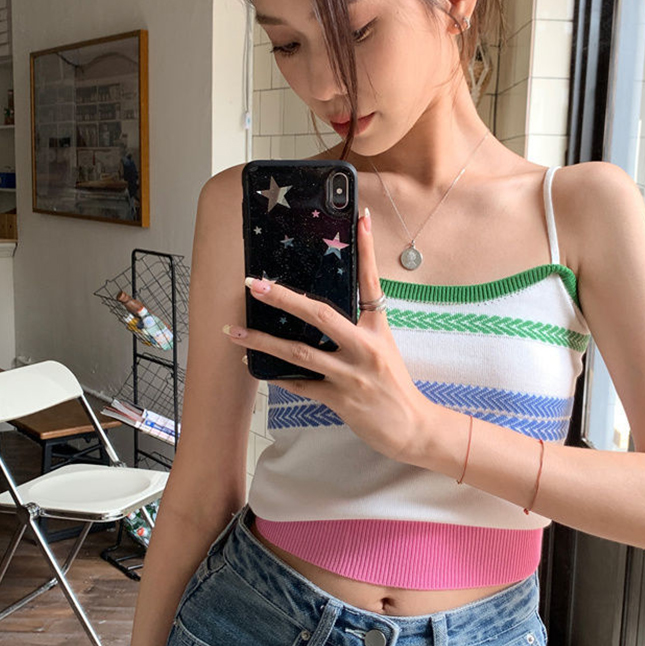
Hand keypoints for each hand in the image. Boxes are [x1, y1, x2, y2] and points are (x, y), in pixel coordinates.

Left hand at [223, 209, 430, 463]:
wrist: (412, 428)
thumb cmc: (395, 385)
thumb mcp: (384, 347)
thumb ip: (359, 326)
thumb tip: (322, 310)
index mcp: (378, 330)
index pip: (371, 282)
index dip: (366, 249)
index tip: (361, 218)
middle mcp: (365, 348)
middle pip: (320, 315)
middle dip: (283, 297)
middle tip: (254, 283)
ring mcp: (351, 375)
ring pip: (299, 353)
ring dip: (261, 341)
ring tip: (232, 330)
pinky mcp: (339, 400)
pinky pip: (299, 384)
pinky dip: (276, 374)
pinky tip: (255, 366)